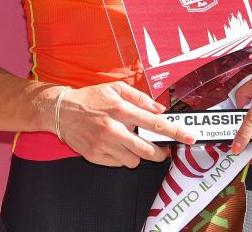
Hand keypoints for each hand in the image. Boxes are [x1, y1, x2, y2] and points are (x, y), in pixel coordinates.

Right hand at [57, 81, 194, 167]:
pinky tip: (117, 145)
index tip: (189, 137)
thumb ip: (141, 98)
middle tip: (162, 149)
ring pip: (133, 160)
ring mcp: (103, 145)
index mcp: (121, 109)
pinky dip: (122, 157)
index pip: (155, 123)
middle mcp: (113, 129)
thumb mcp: (116, 89)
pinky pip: (119, 164)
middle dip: (160, 153)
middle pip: (148, 150)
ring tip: (131, 142)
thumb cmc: (91, 98)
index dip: (175, 132)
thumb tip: (160, 109)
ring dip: (138, 154)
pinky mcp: (95, 157)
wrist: (62, 111)